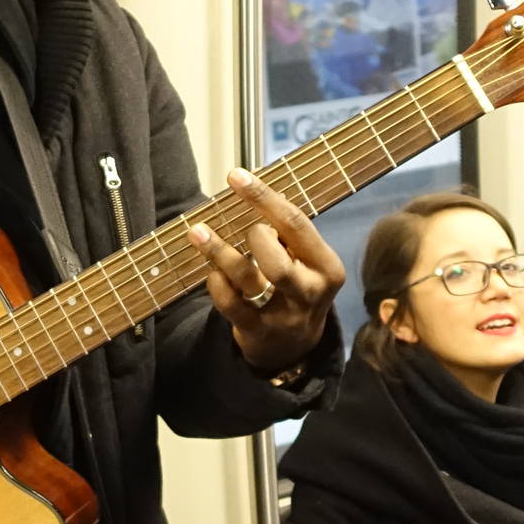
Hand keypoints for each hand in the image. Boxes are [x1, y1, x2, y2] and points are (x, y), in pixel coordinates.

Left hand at [186, 167, 345, 375]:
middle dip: (254, 235)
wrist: (295, 347)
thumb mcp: (307, 262)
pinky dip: (216, 283)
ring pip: (247, 277)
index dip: (262, 196)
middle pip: (275, 256)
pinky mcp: (257, 332)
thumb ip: (288, 234)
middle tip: (249, 231)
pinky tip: (212, 272)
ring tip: (197, 232)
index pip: (296, 223)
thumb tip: (251, 190)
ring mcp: (283, 316)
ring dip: (218, 251)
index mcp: (326, 267)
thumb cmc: (297, 287)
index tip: (236, 176)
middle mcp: (309, 292)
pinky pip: (229, 302)